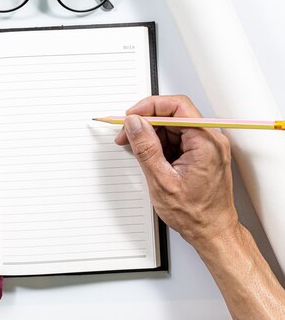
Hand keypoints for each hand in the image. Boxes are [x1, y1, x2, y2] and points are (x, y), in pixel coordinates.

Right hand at [114, 95, 238, 246]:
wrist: (211, 232)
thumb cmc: (194, 214)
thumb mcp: (161, 180)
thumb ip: (146, 148)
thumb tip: (134, 123)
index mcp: (206, 142)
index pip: (177, 106)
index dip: (150, 107)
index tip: (131, 116)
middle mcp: (210, 140)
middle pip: (174, 115)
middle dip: (147, 123)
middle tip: (127, 135)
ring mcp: (207, 146)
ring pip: (173, 126)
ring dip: (151, 135)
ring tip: (137, 151)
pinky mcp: (201, 153)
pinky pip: (177, 139)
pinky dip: (159, 145)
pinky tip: (149, 158)